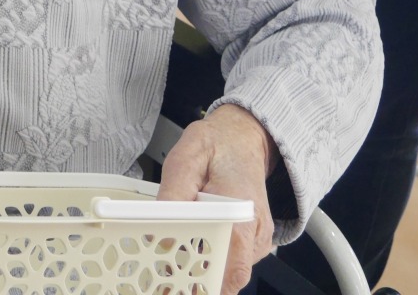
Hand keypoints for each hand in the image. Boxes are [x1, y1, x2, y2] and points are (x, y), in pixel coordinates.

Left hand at [157, 104, 278, 294]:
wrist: (242, 138)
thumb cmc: (216, 146)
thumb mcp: (185, 159)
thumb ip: (174, 194)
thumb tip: (159, 230)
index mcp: (240, 209)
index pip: (230, 264)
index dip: (205, 283)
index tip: (175, 287)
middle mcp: (255, 230)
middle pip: (229, 276)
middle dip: (198, 283)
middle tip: (165, 284)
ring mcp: (257, 239)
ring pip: (230, 272)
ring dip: (202, 274)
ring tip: (169, 270)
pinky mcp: (253, 242)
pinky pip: (231, 262)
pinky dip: (210, 264)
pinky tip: (187, 256)